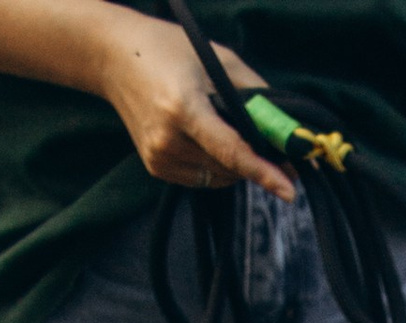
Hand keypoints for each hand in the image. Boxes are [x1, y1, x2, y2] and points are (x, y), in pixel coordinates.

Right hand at [93, 10, 292, 195]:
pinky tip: (204, 138)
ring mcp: (158, 157)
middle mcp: (167, 139)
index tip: (290, 190)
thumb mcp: (218, 59)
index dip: (263, 171)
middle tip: (266, 142)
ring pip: (218, 177)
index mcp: (182, 107)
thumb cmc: (169, 50)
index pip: (231, 151)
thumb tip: (287, 132)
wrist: (114, 57)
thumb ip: (256, 95)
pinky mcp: (155, 167)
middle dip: (254, 160)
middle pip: (230, 167)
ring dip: (233, 163)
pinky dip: (214, 165)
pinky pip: (201, 178)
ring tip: (222, 127)